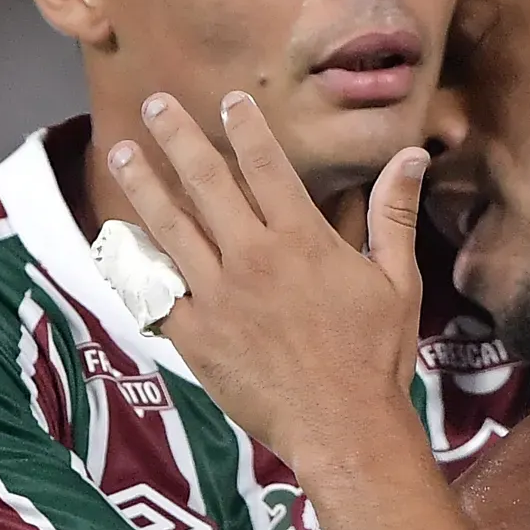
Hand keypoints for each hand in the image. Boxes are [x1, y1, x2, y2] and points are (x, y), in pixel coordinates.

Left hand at [108, 91, 428, 466]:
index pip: (266, 165)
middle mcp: (253, 258)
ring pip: (169, 226)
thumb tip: (412, 155)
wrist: (342, 429)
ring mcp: (217, 296)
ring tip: (120, 152)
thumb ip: (394, 214)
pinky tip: (117, 236)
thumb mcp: (397, 281)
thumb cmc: (376, 356)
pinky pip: (155, 288)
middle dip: (177, 137)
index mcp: (302, 240)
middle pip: (206, 182)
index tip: (230, 100)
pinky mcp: (195, 335)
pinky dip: (134, 260)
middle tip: (155, 104)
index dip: (245, 127)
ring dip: (142, 185)